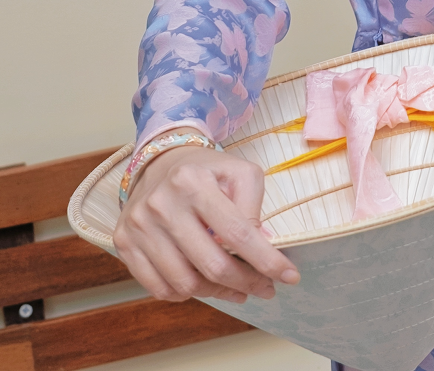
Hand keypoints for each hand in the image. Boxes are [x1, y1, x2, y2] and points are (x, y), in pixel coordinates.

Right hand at [114, 141, 299, 304]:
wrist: (160, 162)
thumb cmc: (206, 171)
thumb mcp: (239, 172)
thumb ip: (253, 206)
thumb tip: (263, 246)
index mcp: (193, 181)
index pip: (237, 232)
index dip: (266, 260)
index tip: (288, 277)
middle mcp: (161, 203)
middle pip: (212, 264)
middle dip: (246, 282)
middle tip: (264, 288)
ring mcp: (139, 225)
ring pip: (185, 283)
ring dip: (218, 293)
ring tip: (236, 288)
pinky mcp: (124, 242)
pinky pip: (158, 288)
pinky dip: (186, 294)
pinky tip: (203, 284)